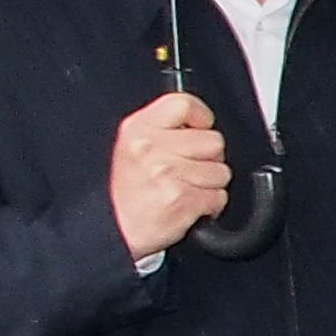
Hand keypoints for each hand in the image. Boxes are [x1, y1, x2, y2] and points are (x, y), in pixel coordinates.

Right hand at [111, 91, 230, 262]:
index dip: (201, 118)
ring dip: (210, 184)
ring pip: (221, 171)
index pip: (184, 104)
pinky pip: (219, 196)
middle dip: (209, 158)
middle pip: (213, 141)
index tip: (199, 131)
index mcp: (138, 129)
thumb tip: (200, 123)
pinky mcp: (182, 200)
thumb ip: (164, 129)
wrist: (114, 231)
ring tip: (185, 189)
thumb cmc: (128, 193)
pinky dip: (210, 205)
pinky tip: (189, 205)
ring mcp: (167, 174)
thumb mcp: (132, 147)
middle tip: (188, 170)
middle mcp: (151, 148)